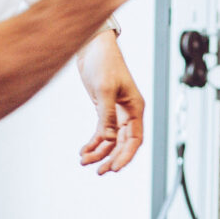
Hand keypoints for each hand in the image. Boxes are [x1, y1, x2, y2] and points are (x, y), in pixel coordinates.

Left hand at [76, 35, 144, 173]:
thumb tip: (106, 140)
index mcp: (136, 108)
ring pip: (110, 140)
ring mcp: (116, 113)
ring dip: (99, 152)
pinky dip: (93, 143)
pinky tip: (84, 151)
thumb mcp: (104, 90)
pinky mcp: (104, 110)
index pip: (135, 140)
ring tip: (85, 161)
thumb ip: (106, 116)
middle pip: (123, 144)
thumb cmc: (104, 63)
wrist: (92, 47)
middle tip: (99, 171)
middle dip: (111, 158)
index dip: (126, 156)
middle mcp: (129, 113)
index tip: (114, 168)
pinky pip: (101, 132)